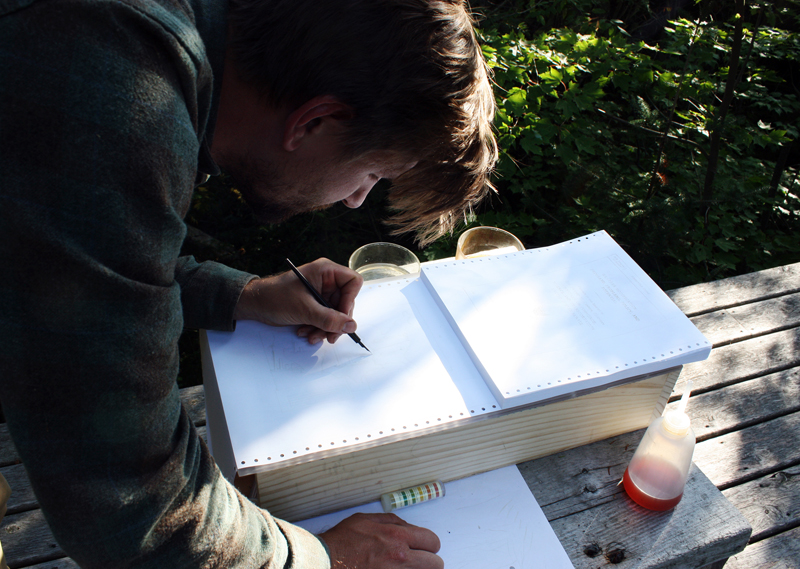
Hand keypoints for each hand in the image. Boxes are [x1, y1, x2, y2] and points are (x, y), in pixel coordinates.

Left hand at [233, 258, 362, 344]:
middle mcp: (326, 280)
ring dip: (325, 328)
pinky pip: (324, 318)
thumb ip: (329, 319)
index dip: (350, 301)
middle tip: (329, 336)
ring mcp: (320, 293)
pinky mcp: (313, 305)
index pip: (353, 282)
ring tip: (311, 337)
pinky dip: (317, 328)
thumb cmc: (276, 297)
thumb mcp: (304, 309)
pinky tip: (304, 332)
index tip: (342, 318)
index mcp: (326, 271)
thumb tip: (351, 326)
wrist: (254, 304)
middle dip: (336, 321)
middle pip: (345, 302)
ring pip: (335, 314)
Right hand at [319, 513, 442, 568]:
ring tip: (405, 566)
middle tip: (418, 560)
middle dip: (428, 561)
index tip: (423, 547)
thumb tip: (408, 527)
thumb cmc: (342, 542)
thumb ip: (392, 521)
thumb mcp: (367, 519)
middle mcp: (400, 558)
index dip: (429, 544)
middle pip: (435, 564)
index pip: (432, 541)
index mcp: (397, 537)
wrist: (326, 560)